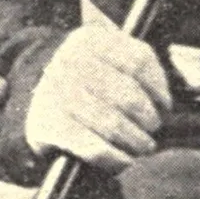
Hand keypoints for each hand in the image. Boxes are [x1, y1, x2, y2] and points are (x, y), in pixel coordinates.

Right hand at [24, 21, 171, 171]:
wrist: (33, 94)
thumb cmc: (85, 79)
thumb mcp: (105, 57)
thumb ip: (136, 67)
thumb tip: (166, 102)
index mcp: (91, 39)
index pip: (138, 61)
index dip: (159, 87)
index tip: (166, 105)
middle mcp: (70, 62)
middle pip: (128, 96)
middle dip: (148, 119)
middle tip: (153, 129)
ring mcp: (57, 93)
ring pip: (113, 124)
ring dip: (136, 141)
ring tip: (143, 146)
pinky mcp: (49, 125)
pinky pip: (93, 148)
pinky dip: (115, 157)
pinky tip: (124, 160)